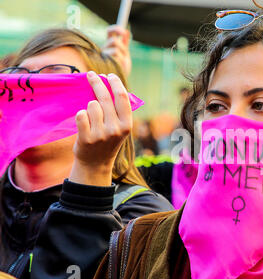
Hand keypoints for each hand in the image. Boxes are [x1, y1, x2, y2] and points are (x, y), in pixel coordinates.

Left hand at [69, 71, 131, 185]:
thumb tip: (110, 85)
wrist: (95, 164)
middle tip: (92, 75)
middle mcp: (116, 129)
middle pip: (105, 97)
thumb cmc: (107, 141)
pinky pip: (81, 115)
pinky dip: (80, 115)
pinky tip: (83, 121)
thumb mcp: (119, 128)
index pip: (122, 97)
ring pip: (92, 105)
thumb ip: (118, 111)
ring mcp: (101, 134)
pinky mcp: (87, 138)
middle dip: (97, 82)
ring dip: (89, 106)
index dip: (115, 83)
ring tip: (91, 116)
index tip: (108, 75)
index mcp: (127, 125)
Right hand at [102, 25, 131, 76]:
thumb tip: (127, 31)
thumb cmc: (121, 67)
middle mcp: (104, 49)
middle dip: (122, 47)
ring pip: (116, 50)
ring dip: (122, 56)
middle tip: (124, 55)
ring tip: (121, 64)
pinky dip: (121, 62)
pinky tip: (120, 67)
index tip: (124, 32)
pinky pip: (117, 59)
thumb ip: (124, 43)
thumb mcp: (124, 53)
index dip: (117, 29)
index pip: (110, 31)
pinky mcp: (104, 64)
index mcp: (109, 45)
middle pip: (114, 41)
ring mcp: (103, 56)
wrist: (118, 82)